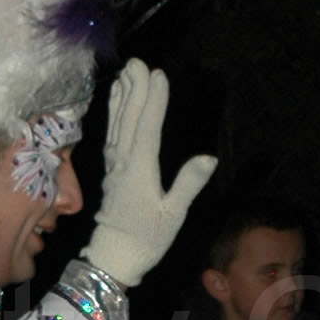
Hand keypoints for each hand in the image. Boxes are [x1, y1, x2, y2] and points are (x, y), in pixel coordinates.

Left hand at [84, 59, 217, 290]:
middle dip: (135, 89)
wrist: (113, 258)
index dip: (154, 101)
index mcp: (140, 170)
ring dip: (122, 97)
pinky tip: (115, 101)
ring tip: (125, 72)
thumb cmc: (147, 239)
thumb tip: (208, 158)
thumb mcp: (172, 215)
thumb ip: (188, 184)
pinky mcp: (111, 170)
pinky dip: (113, 114)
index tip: (159, 75)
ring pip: (117, 124)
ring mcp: (115, 165)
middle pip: (129, 119)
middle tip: (137, 61)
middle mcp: (124, 162)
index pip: (147, 128)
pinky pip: (111, 134)